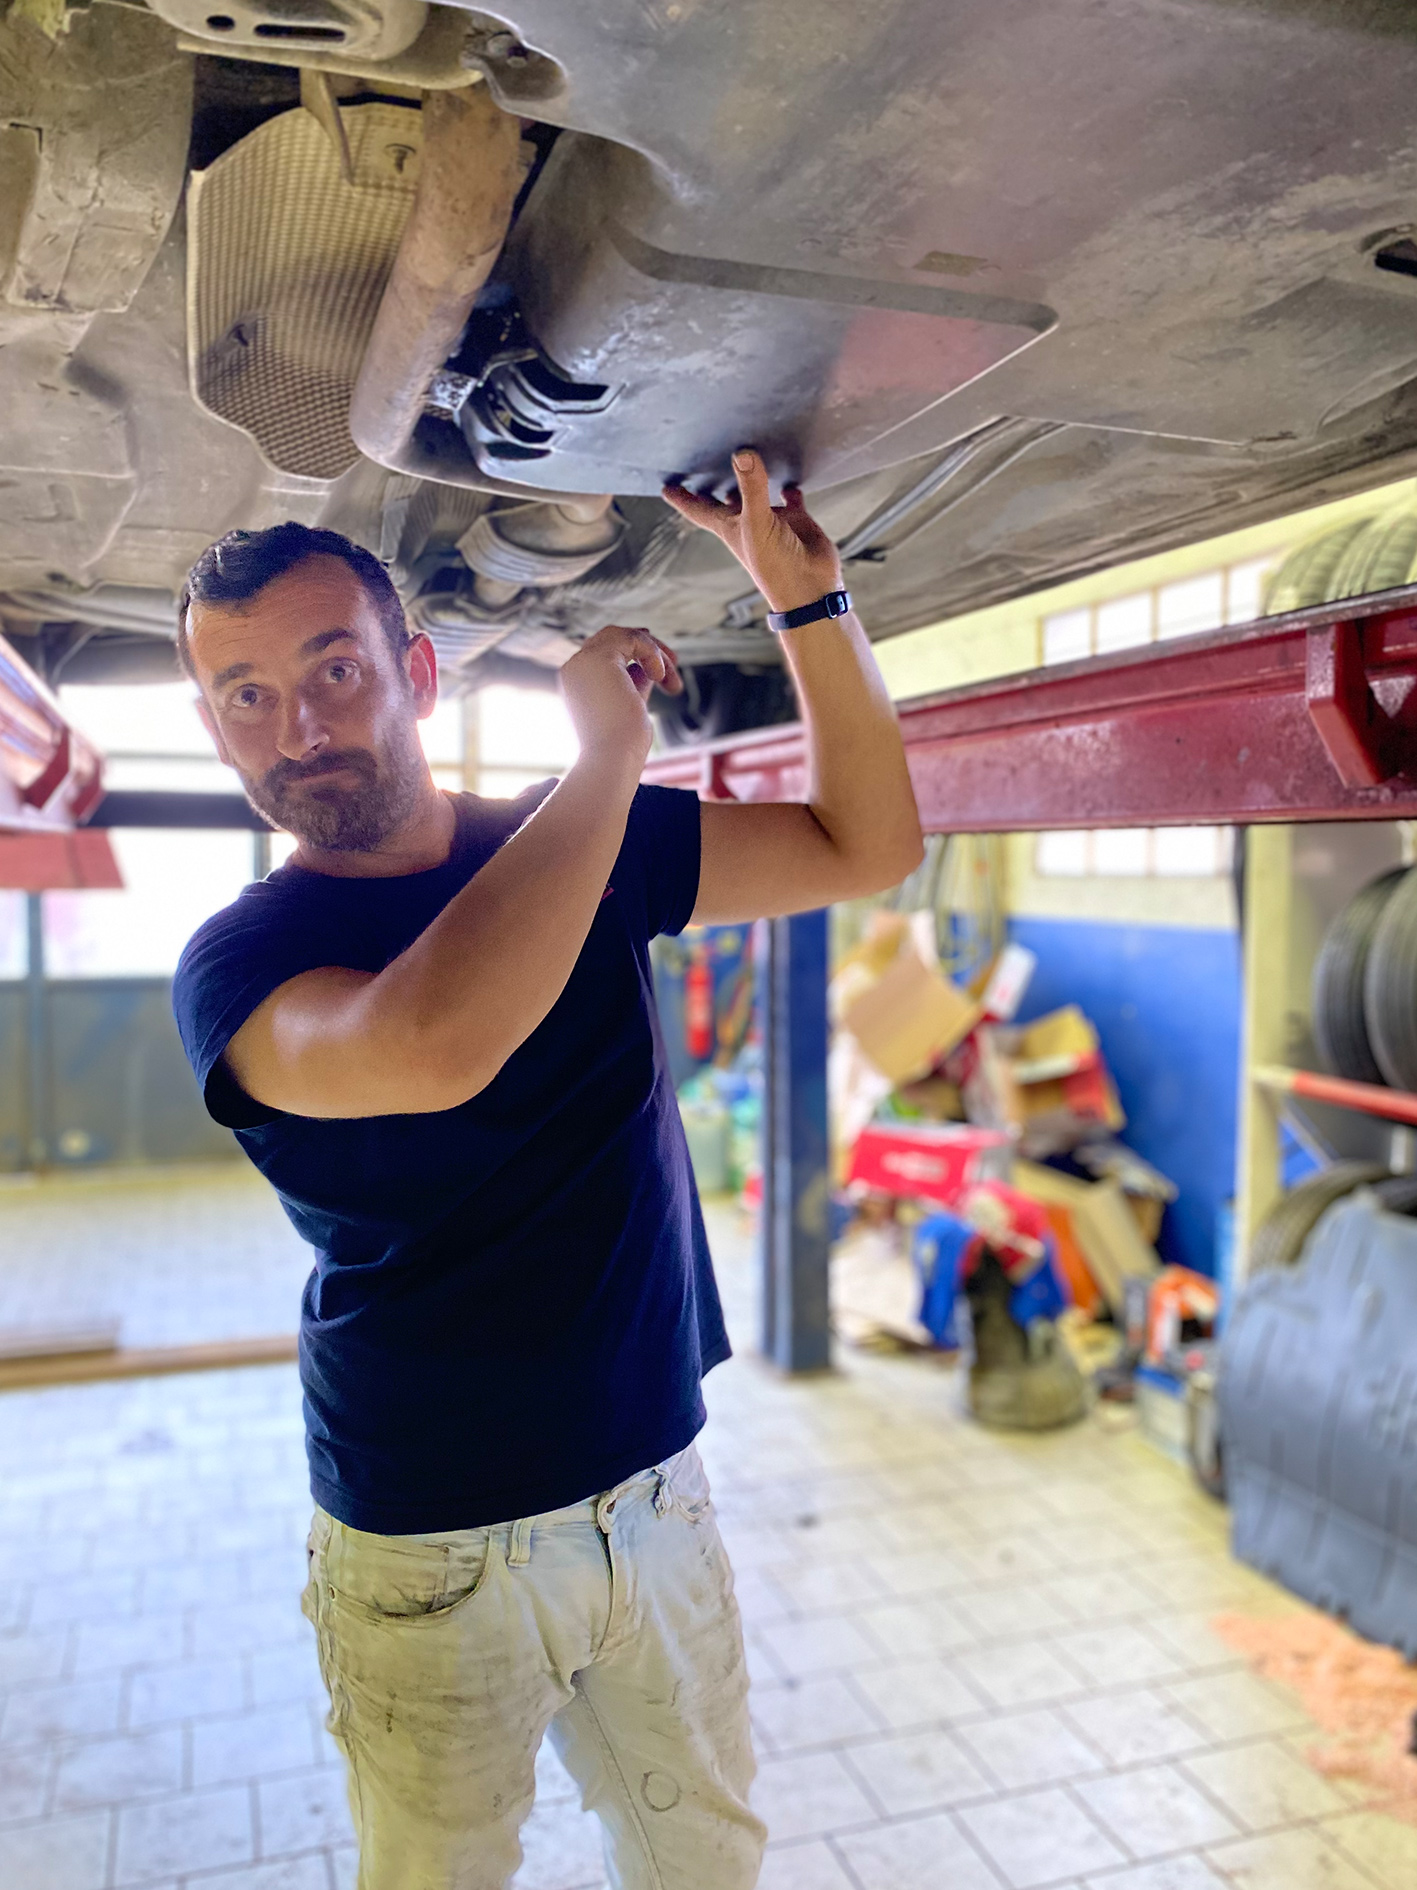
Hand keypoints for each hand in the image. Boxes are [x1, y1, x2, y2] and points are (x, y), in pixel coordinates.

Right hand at [559, 623, 681, 768]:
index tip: (662, 674)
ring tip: (670, 679)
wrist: (612, 760)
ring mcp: (583, 662)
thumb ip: (635, 684)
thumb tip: (649, 670)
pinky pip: (633, 639)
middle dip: (647, 647)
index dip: (636, 655)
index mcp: (578, 683)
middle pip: (613, 637)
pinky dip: (653, 653)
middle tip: (675, 663)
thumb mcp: (630, 707)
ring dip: (655, 652)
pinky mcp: (598, 659)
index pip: (605, 653)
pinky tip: (660, 677)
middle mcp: (575, 669)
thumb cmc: (622, 746)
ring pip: (625, 635)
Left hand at [662, 449, 844, 615]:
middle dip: (711, 486)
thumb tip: (743, 454)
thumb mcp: (758, 523)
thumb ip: (752, 488)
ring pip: (756, 495)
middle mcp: (748, 522)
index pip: (698, 509)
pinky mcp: (795, 520)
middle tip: (700, 465)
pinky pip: (790, 499)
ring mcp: (771, 520)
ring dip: (750, 480)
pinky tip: (788, 476)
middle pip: (723, 501)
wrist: (809, 588)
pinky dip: (788, 487)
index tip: (665, 486)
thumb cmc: (775, 565)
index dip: (682, 498)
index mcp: (729, 527)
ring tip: (744, 456)